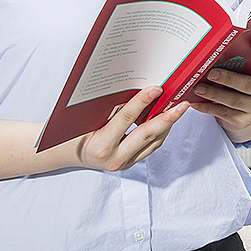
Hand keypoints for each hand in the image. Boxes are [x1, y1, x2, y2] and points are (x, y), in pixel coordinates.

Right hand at [73, 85, 187, 171]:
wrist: (68, 154)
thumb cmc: (74, 132)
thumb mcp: (87, 119)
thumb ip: (109, 108)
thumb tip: (133, 87)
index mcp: (101, 146)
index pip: (126, 119)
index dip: (142, 102)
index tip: (156, 88)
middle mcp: (114, 158)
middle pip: (147, 135)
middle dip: (168, 118)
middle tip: (182, 104)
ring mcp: (124, 163)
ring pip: (153, 142)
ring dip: (167, 124)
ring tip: (178, 108)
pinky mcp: (130, 164)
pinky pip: (151, 147)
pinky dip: (160, 132)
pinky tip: (166, 119)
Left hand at [190, 47, 250, 142]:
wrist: (245, 108)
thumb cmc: (238, 81)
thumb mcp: (241, 71)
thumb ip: (233, 62)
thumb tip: (208, 56)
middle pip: (249, 85)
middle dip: (229, 79)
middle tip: (211, 74)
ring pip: (234, 101)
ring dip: (214, 94)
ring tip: (198, 88)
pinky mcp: (243, 120)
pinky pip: (224, 114)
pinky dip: (208, 108)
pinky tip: (196, 103)